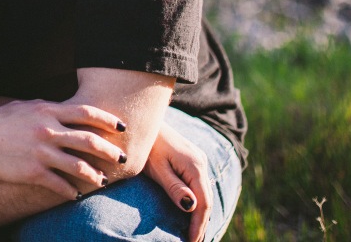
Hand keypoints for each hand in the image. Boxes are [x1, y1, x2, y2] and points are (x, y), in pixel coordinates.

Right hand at [0, 100, 125, 198]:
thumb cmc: (0, 123)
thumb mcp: (25, 106)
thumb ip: (48, 107)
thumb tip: (68, 109)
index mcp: (47, 111)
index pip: (86, 113)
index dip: (108, 120)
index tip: (121, 126)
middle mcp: (48, 131)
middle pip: (89, 140)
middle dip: (110, 151)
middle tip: (122, 158)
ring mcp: (41, 153)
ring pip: (79, 166)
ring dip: (95, 176)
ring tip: (103, 181)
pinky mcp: (33, 173)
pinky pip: (59, 185)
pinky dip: (71, 192)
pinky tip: (77, 195)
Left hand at [143, 121, 210, 241]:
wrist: (144, 120)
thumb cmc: (147, 145)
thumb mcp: (157, 168)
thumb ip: (174, 187)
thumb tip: (192, 206)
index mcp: (195, 166)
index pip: (203, 202)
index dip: (199, 224)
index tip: (191, 241)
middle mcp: (201, 163)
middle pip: (207, 200)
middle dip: (202, 223)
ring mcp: (198, 160)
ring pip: (205, 193)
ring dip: (201, 214)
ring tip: (194, 234)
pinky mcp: (192, 160)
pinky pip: (199, 186)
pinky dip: (198, 202)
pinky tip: (192, 212)